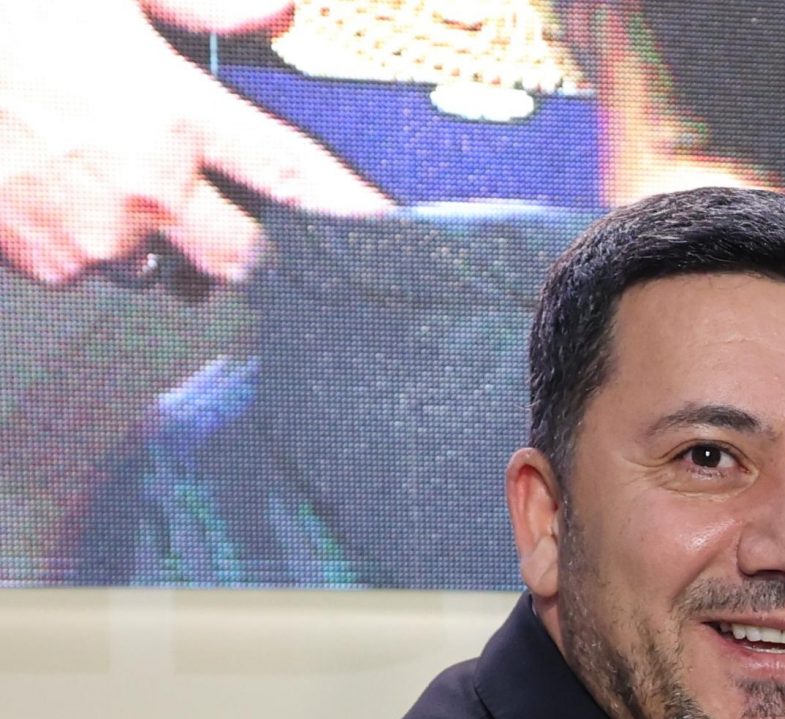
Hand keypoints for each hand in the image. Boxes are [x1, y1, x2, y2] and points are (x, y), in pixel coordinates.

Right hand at [0, 0, 387, 286]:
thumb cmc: (10, 6)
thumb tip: (279, 11)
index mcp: (174, 117)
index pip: (294, 178)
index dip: (350, 209)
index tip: (389, 230)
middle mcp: (145, 192)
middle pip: (242, 260)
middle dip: (252, 245)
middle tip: (241, 216)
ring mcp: (88, 235)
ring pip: (161, 268)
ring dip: (159, 240)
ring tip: (124, 184)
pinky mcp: (37, 259)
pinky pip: (88, 269)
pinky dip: (88, 240)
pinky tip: (62, 187)